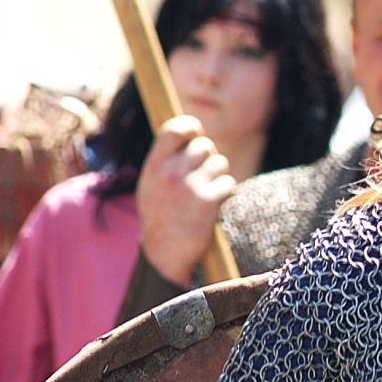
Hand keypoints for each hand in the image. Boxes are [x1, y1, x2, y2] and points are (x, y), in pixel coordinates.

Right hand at [137, 114, 233, 284]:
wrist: (164, 254)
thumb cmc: (161, 216)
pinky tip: (215, 204)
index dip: (190, 127)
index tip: (195, 134)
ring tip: (207, 192)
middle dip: (208, 158)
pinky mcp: (208, 201)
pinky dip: (227, 192)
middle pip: (205, 145)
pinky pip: (229, 183)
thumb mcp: (152, 184)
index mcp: (154, 166)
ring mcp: (190, 186)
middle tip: (202, 177)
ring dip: (219, 176)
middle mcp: (170, 173)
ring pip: (220, 163)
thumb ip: (166, 160)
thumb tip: (189, 132)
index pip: (174, 129)